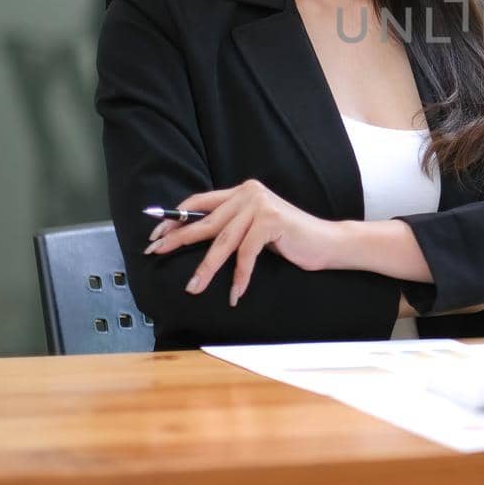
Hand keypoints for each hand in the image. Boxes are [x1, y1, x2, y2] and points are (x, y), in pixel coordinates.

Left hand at [143, 179, 339, 306]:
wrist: (327, 242)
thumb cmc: (291, 239)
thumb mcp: (255, 229)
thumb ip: (232, 226)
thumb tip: (194, 237)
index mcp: (242, 191)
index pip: (199, 202)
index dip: (175, 217)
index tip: (156, 233)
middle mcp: (249, 193)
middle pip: (205, 221)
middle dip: (178, 239)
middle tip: (157, 253)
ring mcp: (260, 205)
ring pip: (223, 241)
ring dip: (207, 268)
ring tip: (194, 286)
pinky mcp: (271, 221)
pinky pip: (246, 253)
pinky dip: (240, 276)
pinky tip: (236, 293)